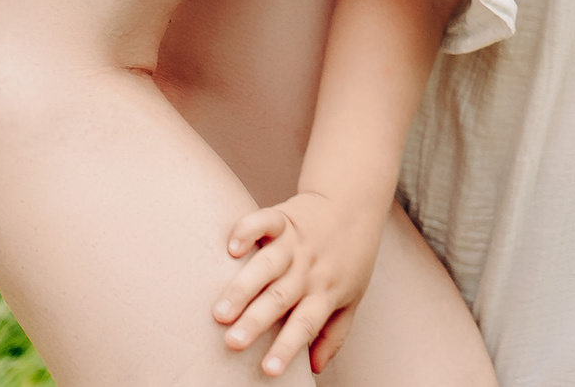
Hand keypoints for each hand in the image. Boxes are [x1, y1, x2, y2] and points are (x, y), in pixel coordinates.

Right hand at [214, 192, 385, 377]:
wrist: (354, 204)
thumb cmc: (350, 258)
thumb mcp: (352, 298)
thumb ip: (333, 335)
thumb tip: (316, 370)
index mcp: (323, 293)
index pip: (305, 325)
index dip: (287, 348)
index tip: (268, 370)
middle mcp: (307, 270)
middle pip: (280, 298)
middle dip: (255, 321)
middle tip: (232, 342)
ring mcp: (295, 244)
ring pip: (267, 266)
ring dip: (243, 287)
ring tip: (220, 309)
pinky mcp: (283, 218)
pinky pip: (264, 222)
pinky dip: (248, 231)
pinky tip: (232, 247)